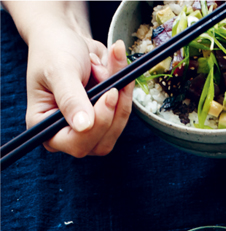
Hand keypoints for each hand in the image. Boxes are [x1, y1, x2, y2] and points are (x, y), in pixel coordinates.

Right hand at [6, 1, 132, 156]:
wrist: (65, 37)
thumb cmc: (54, 50)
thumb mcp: (59, 70)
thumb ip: (70, 99)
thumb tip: (83, 127)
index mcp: (45, 127)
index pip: (75, 143)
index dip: (97, 124)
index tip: (110, 94)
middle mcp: (65, 134)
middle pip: (100, 142)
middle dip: (112, 109)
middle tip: (113, 78)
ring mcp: (87, 131)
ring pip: (115, 128)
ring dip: (120, 95)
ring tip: (107, 63)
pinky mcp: (104, 121)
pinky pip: (122, 112)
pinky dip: (124, 88)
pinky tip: (116, 64)